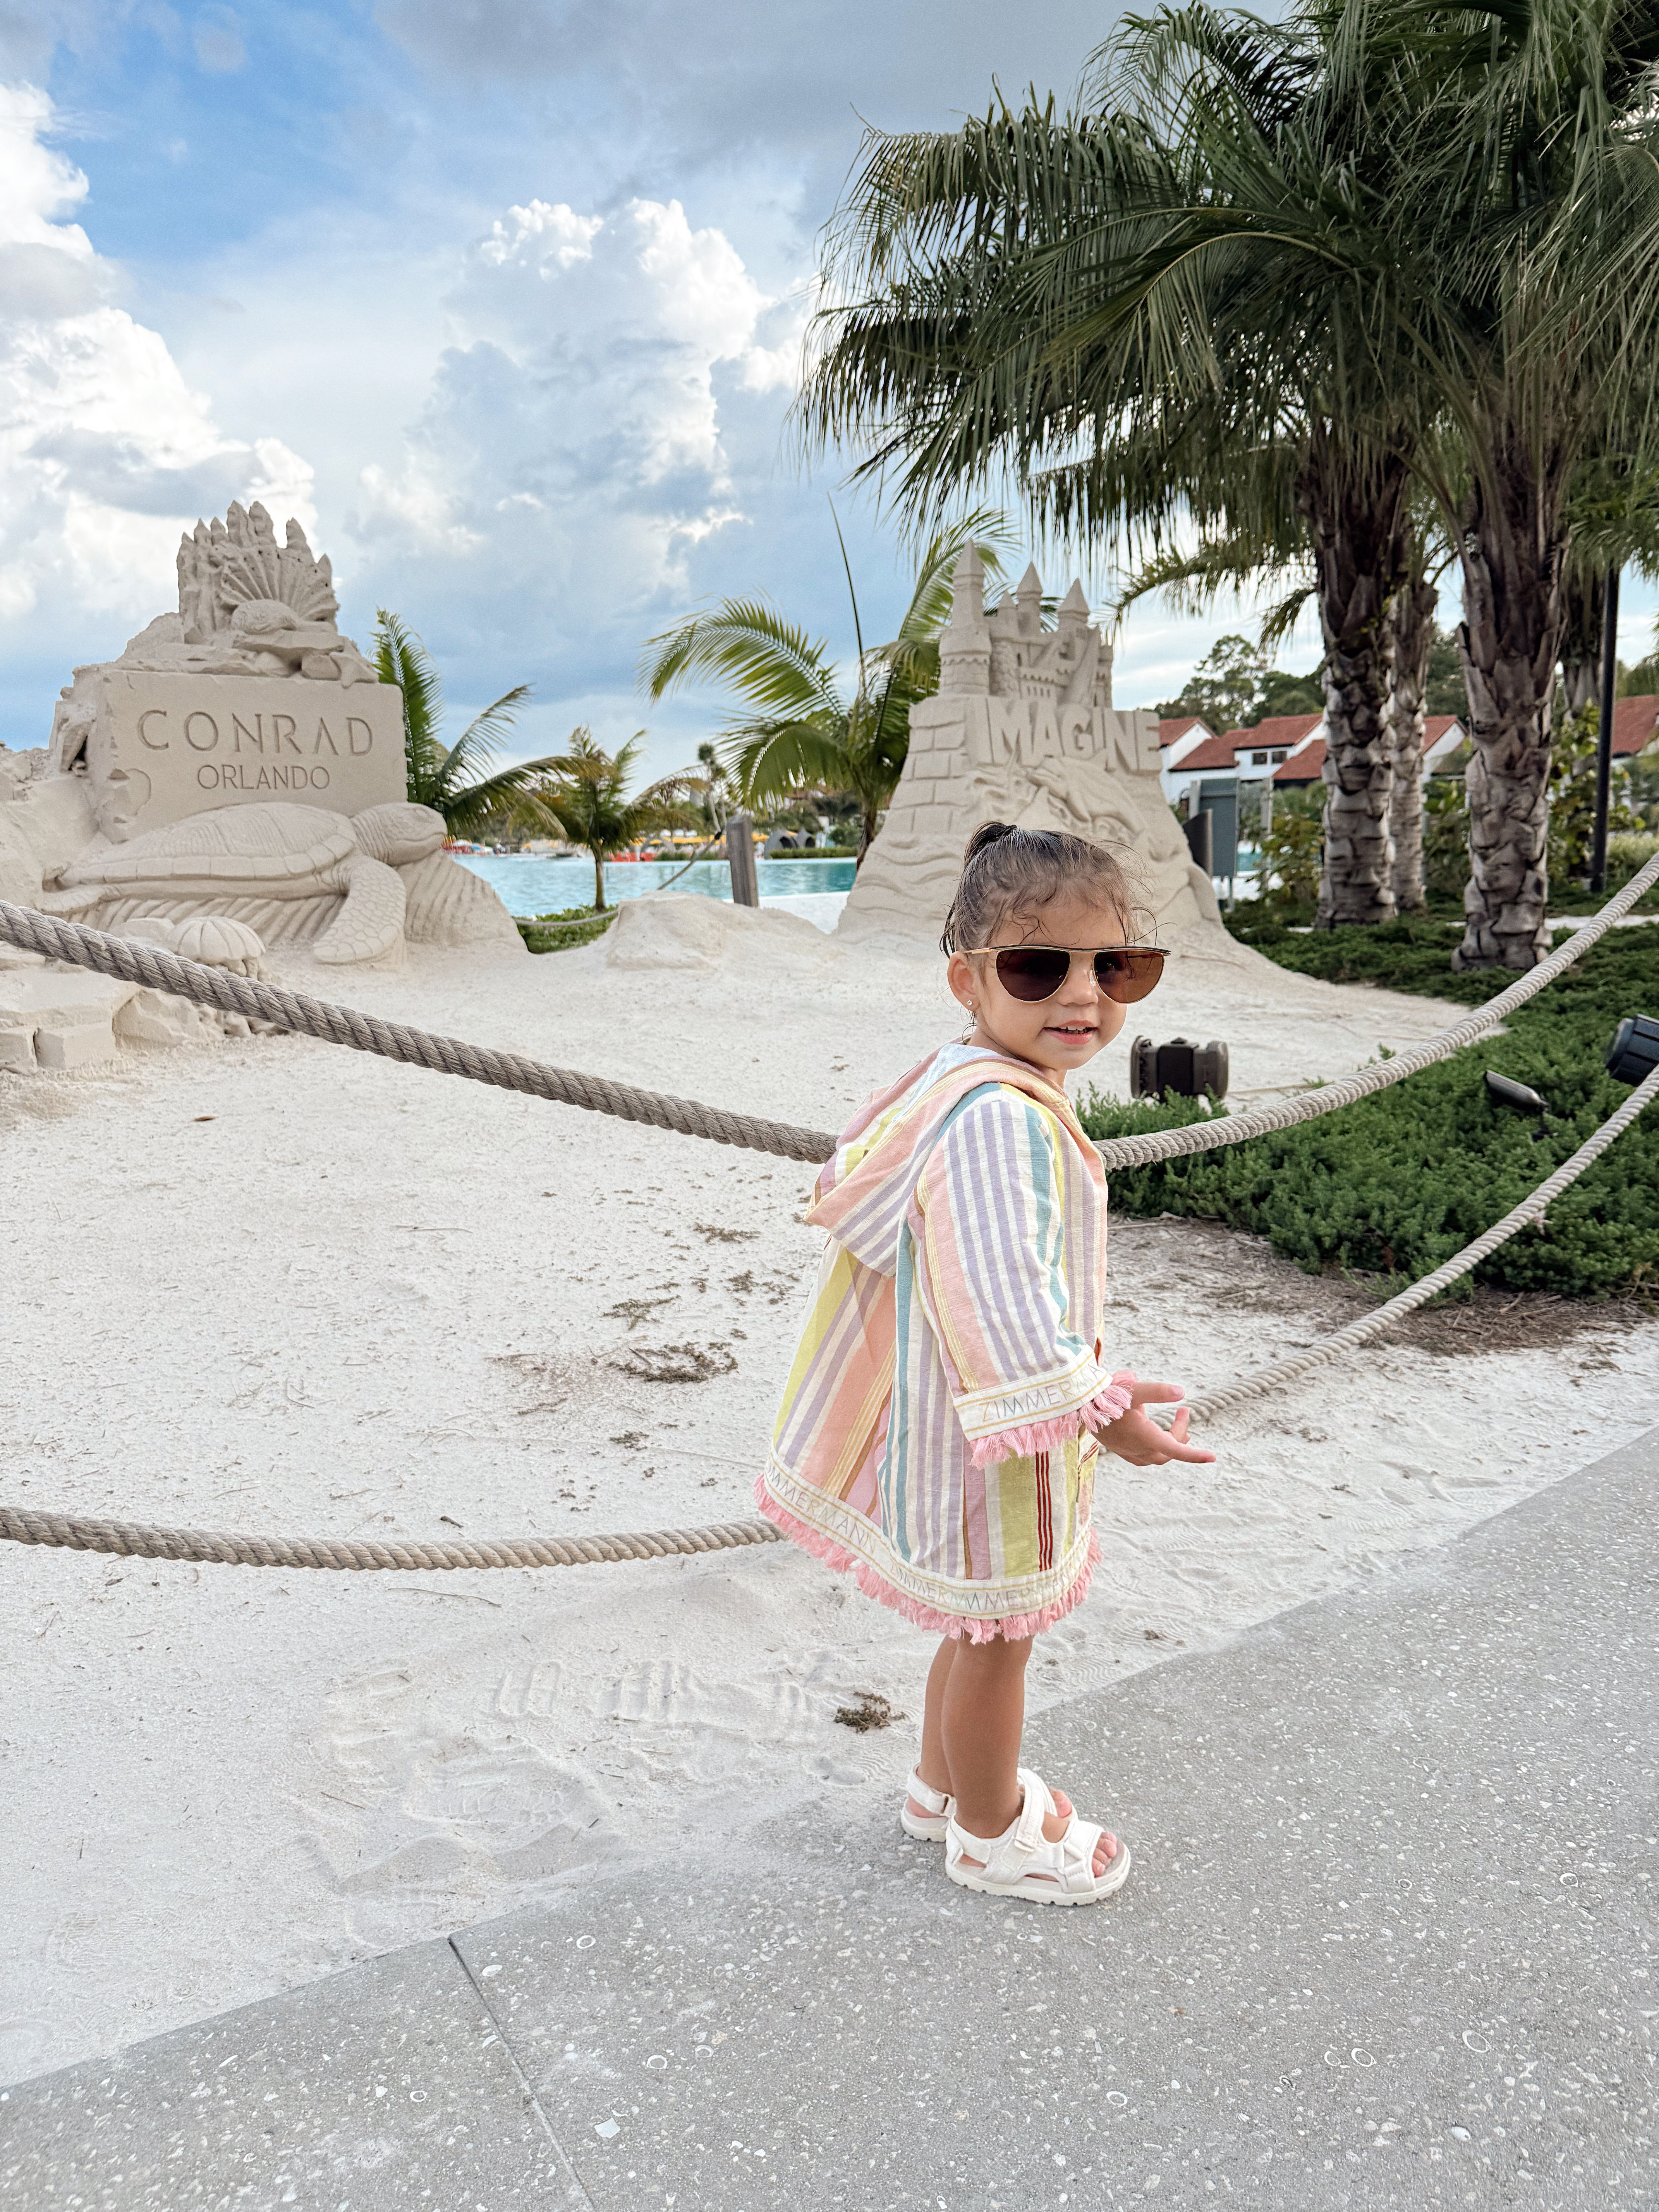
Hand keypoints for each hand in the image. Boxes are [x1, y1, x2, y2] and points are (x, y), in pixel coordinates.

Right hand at [1095, 1374, 1215, 1465]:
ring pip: (1155, 1458)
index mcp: (1144, 1437)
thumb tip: (1181, 1392)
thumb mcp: (1134, 1389)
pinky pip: (1141, 1458)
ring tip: (1180, 1433)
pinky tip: (1152, 1438)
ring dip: (1169, 1446)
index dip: (1195, 1455)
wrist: (1077, 1402)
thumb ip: (1158, 1391)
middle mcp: (1136, 1449)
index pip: (1176, 1450)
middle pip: (1168, 1452)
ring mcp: (1125, 1451)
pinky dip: (1154, 1450)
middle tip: (1183, 1412)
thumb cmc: (1105, 1394)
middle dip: (1180, 1436)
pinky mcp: (1117, 1449)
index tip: (1213, 1457)